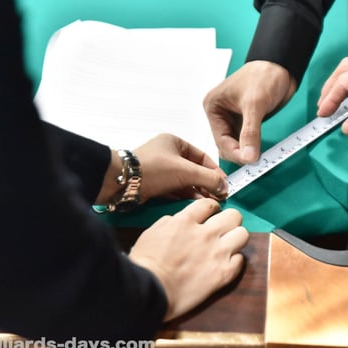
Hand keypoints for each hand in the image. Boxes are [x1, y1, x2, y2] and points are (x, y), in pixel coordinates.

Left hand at [95, 134, 227, 204]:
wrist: (121, 183)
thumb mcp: (186, 171)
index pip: (202, 157)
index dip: (215, 171)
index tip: (225, 185)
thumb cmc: (154, 169)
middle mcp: (168, 154)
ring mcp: (160, 169)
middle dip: (207, 184)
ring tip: (210, 203)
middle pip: (194, 170)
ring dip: (197, 192)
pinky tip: (195, 205)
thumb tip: (225, 188)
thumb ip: (208, 178)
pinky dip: (185, 196)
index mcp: (175, 142)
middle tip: (220, 197)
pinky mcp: (154, 184)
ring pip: (185, 181)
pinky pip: (174, 189)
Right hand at [129, 198, 248, 320]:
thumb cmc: (145, 263)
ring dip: (236, 239)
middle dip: (229, 221)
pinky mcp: (223, 274)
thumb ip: (170, 222)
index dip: (212, 208)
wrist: (149, 290)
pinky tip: (225, 264)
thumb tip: (179, 221)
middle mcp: (206, 233)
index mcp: (186, 221)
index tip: (211, 215)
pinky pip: (241, 260)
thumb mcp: (152, 232)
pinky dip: (235, 261)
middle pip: (234, 216)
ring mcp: (217, 253)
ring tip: (228, 246)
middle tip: (223, 230)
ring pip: (243, 234)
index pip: (210, 204)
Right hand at [203, 60, 296, 163]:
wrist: (282, 66)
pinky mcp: (246, 122)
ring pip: (237, 145)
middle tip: (256, 164)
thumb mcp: (255, 104)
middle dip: (241, 155)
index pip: (220, 139)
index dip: (235, 153)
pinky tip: (261, 153)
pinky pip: (247, 141)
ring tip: (260, 161)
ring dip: (248, 153)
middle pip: (227, 145)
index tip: (250, 162)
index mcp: (213, 107)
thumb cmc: (263, 75)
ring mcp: (233, 119)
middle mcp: (220, 114)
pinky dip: (254, 148)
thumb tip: (249, 157)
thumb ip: (251, 132)